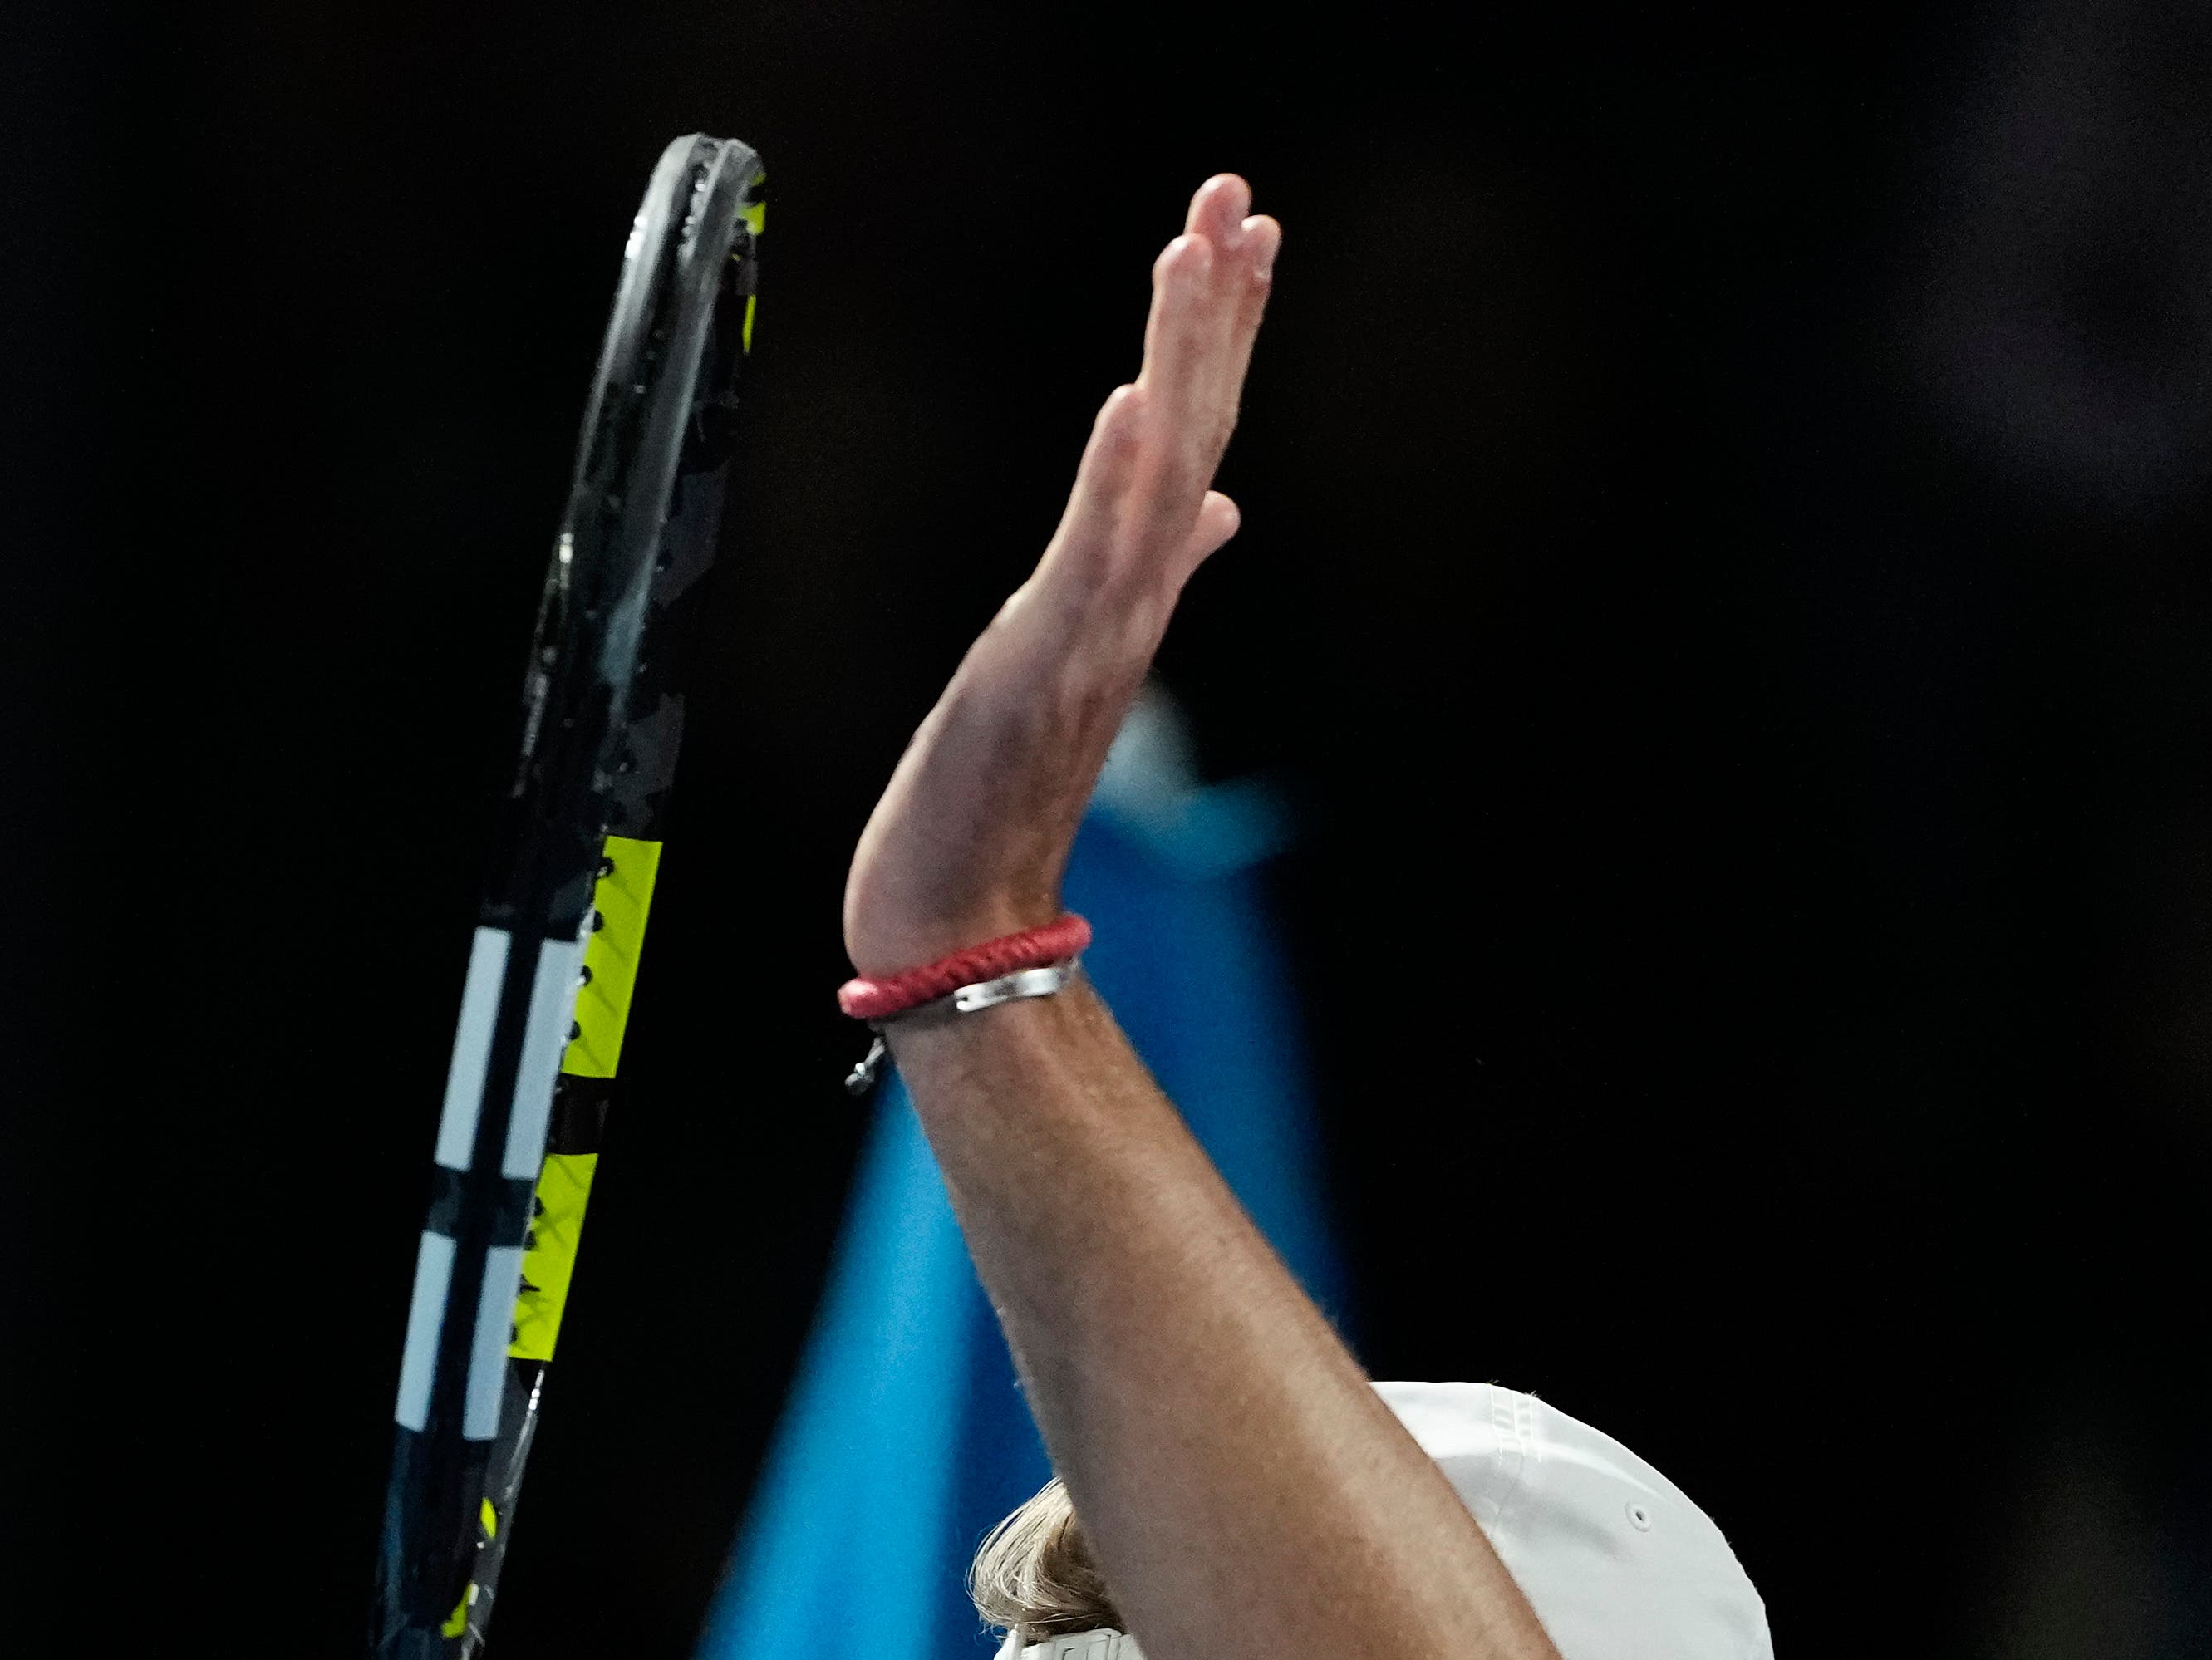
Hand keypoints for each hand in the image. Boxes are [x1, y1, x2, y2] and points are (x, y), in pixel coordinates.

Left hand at [840, 173, 1277, 975]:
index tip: (1247, 228)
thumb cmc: (1007, 789)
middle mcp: (1129, 595)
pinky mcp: (1043, 664)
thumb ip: (1152, 568)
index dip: (1224, 328)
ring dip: (1180, 360)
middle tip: (1238, 197)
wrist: (964, 911)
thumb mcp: (1074, 654)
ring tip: (1197, 255)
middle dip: (1216, 309)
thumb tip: (1215, 506)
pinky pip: (1093, 559)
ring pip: (1156, 473)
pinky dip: (1116, 480)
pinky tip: (1134, 401)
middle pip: (1192, 426)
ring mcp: (1095, 629)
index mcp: (1134, 582)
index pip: (1195, 428)